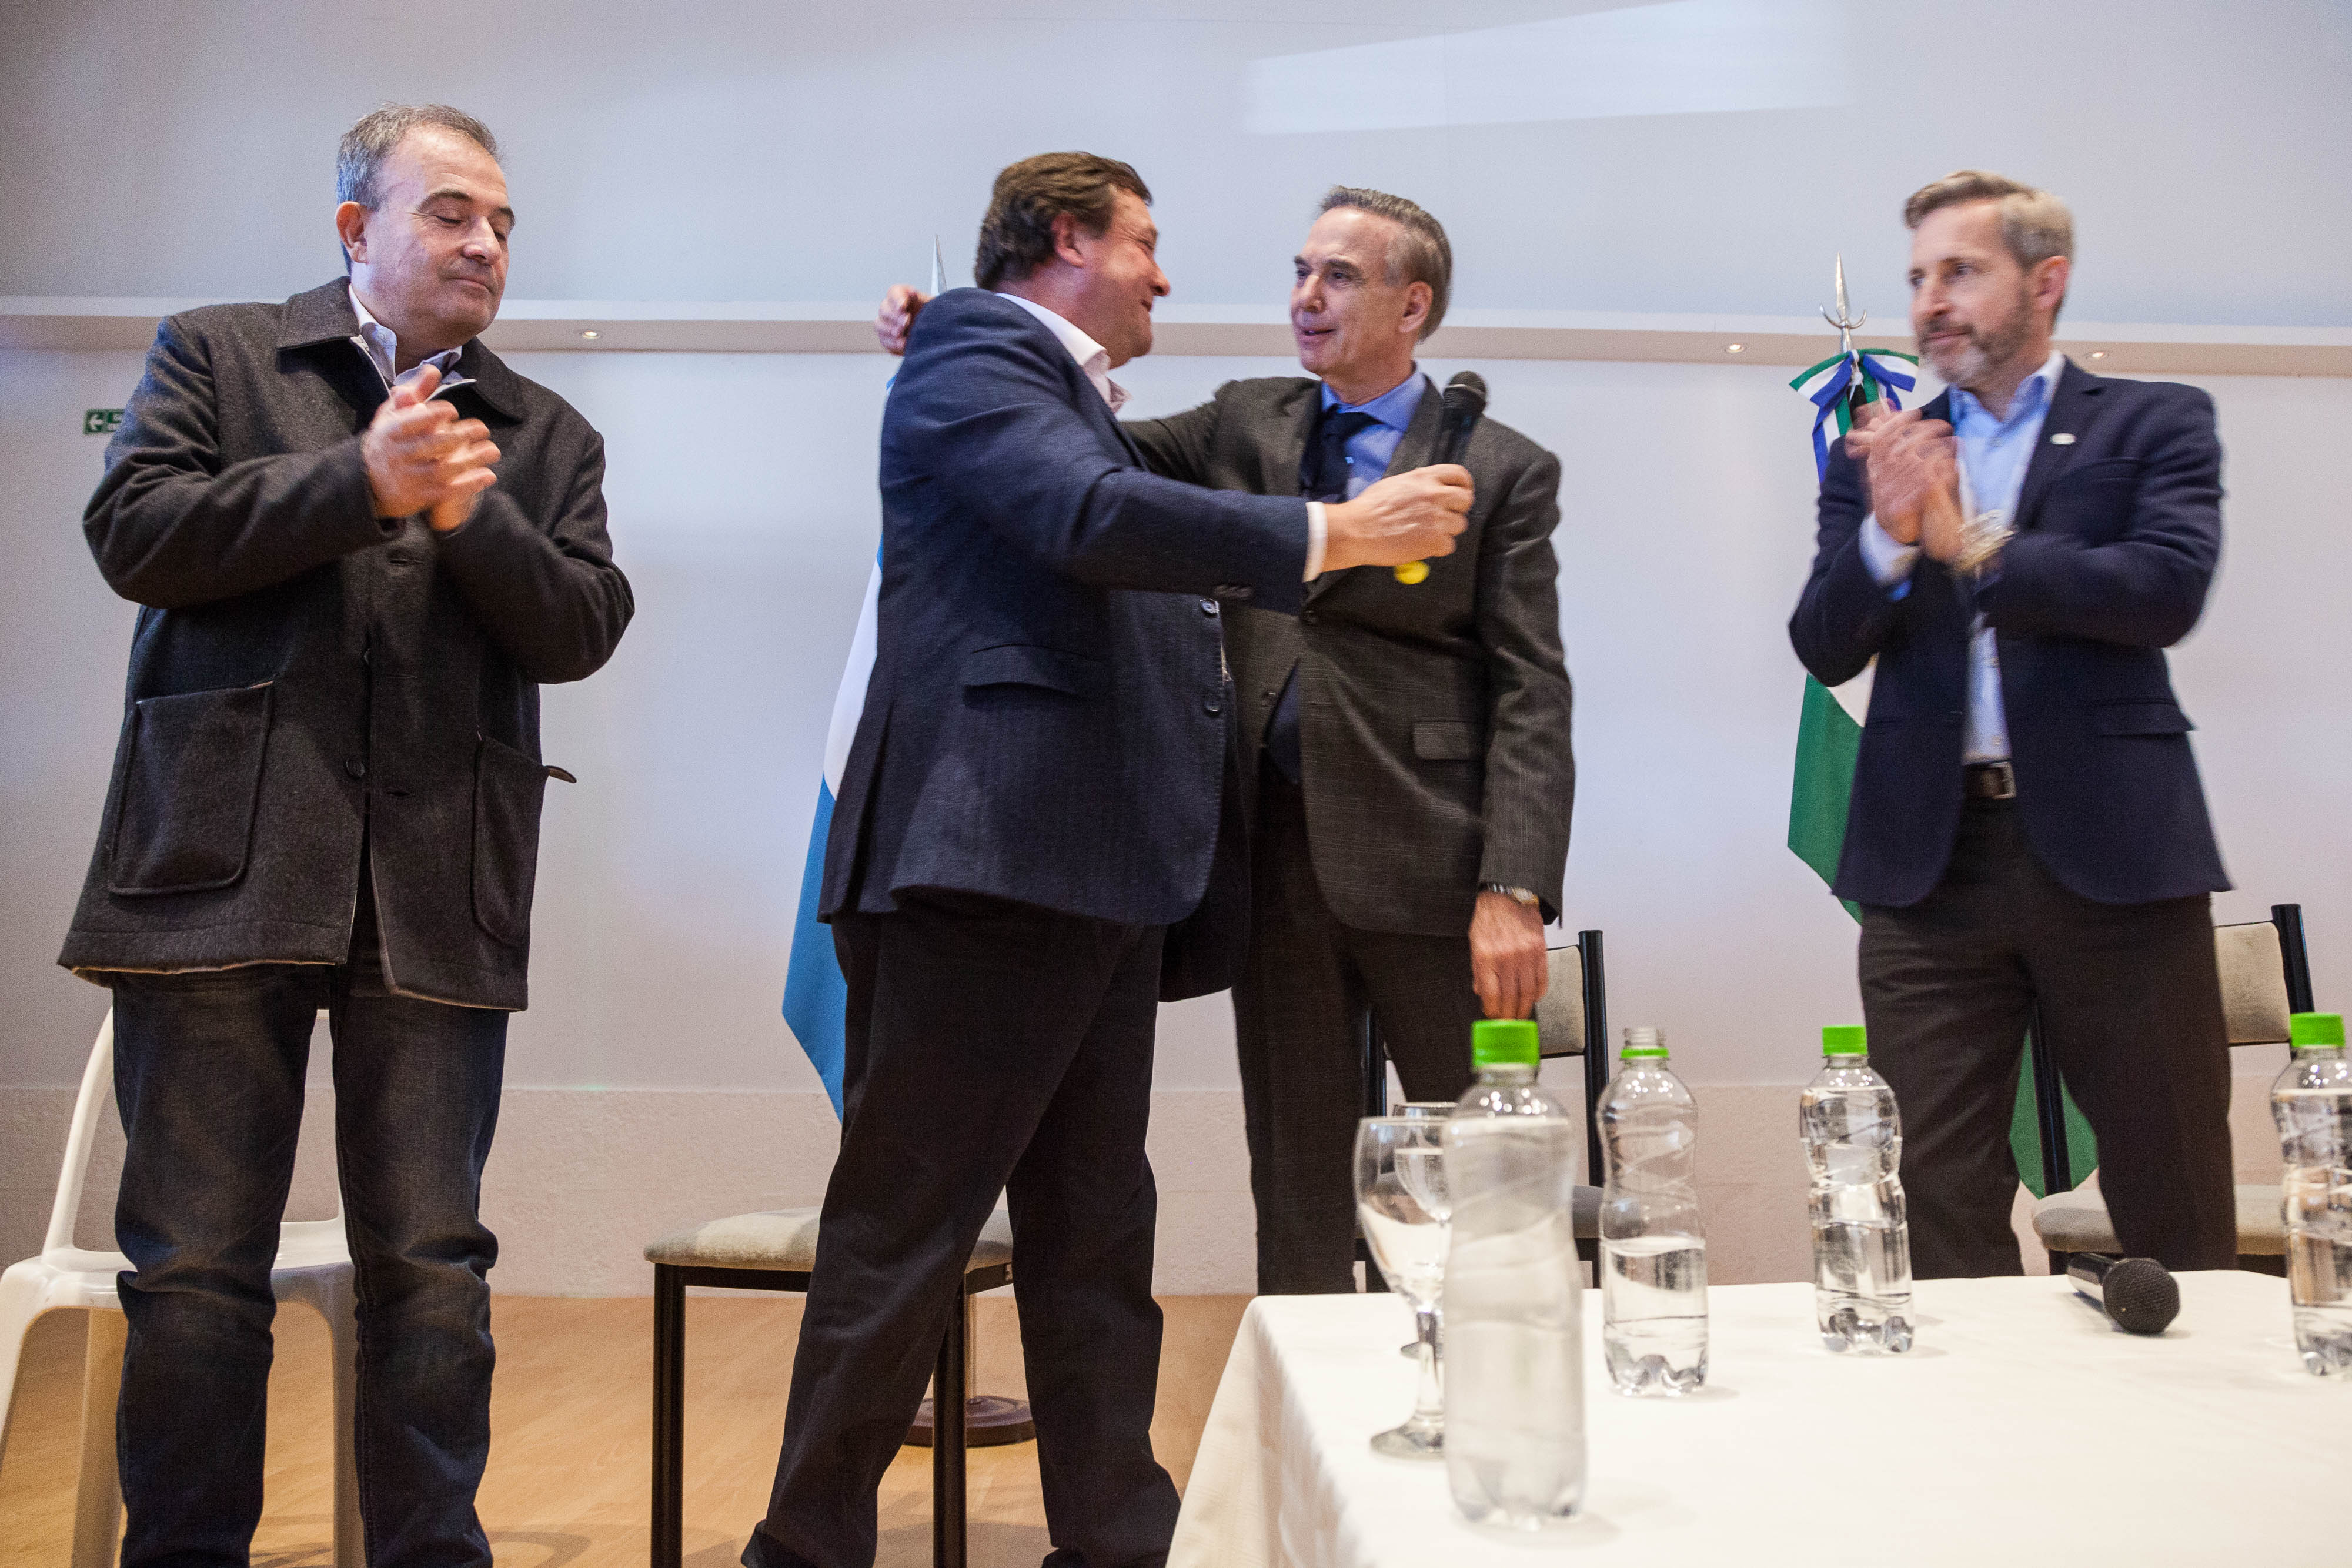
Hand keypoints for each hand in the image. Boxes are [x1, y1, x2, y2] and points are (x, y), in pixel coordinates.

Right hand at [361, 366, 498, 527]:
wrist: (368, 482)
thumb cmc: (387, 441)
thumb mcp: (393, 415)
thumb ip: (414, 393)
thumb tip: (433, 369)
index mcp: (390, 432)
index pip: (411, 422)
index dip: (433, 415)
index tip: (453, 411)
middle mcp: (397, 455)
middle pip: (430, 445)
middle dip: (459, 436)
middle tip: (483, 428)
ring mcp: (408, 478)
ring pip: (441, 470)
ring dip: (470, 461)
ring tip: (493, 450)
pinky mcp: (418, 497)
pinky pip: (446, 492)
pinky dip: (468, 484)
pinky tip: (488, 475)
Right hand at [876, 284, 929, 355]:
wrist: (934, 333)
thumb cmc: (930, 316)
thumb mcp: (930, 304)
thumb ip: (920, 298)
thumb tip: (912, 292)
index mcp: (902, 296)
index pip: (893, 292)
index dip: (896, 299)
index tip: (903, 305)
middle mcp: (891, 308)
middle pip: (883, 308)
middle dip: (894, 316)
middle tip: (905, 321)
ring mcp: (887, 323)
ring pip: (879, 324)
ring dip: (889, 329)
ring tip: (901, 333)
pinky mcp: (887, 338)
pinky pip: (884, 340)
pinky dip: (892, 342)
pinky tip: (901, 343)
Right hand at [1319, 464, 1471, 572]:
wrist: (1356, 530)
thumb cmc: (1368, 509)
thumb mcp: (1395, 484)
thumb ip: (1417, 485)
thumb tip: (1429, 491)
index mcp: (1423, 477)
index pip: (1459, 474)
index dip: (1463, 485)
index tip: (1460, 493)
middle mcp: (1434, 494)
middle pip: (1465, 500)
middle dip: (1458, 509)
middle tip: (1445, 518)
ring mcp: (1436, 518)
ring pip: (1459, 525)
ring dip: (1446, 531)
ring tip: (1426, 534)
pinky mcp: (1435, 540)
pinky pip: (1448, 546)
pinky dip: (1437, 549)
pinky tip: (1420, 546)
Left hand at [1470, 891, 1547, 1021]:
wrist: (1508, 895)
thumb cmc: (1489, 917)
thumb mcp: (1475, 943)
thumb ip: (1478, 970)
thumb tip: (1481, 992)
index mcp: (1487, 957)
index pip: (1491, 995)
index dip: (1493, 1011)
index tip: (1493, 1016)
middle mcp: (1507, 958)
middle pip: (1511, 998)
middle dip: (1509, 1015)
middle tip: (1508, 1021)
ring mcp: (1525, 955)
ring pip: (1528, 992)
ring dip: (1525, 1008)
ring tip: (1521, 1014)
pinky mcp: (1540, 951)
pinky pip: (1542, 979)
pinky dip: (1539, 993)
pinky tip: (1533, 997)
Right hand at [1844, 405, 1956, 555]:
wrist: (1891, 531)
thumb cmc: (1895, 495)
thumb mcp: (1887, 469)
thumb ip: (1888, 444)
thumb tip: (1883, 413)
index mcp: (1874, 467)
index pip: (1881, 438)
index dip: (1898, 422)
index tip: (1916, 412)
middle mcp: (1878, 478)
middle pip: (1901, 446)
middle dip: (1925, 431)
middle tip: (1944, 424)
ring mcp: (1888, 493)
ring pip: (1915, 464)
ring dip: (1938, 450)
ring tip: (1953, 441)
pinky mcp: (1899, 507)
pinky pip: (1922, 486)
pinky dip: (1940, 474)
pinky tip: (1953, 465)